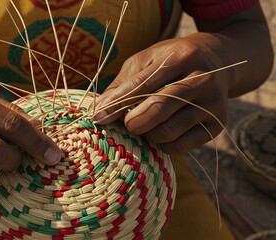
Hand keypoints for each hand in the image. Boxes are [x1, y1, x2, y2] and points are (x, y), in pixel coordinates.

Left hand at [94, 33, 233, 153]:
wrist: (218, 62)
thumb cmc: (172, 61)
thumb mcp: (147, 60)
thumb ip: (124, 83)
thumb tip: (98, 109)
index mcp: (181, 57)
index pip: (143, 85)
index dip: (117, 103)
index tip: (98, 117)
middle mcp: (202, 79)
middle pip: (158, 108)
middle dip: (132, 121)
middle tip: (126, 124)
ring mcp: (213, 104)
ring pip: (168, 131)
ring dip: (146, 134)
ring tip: (143, 125)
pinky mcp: (217, 125)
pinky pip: (181, 146)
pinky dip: (162, 145)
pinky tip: (159, 132)